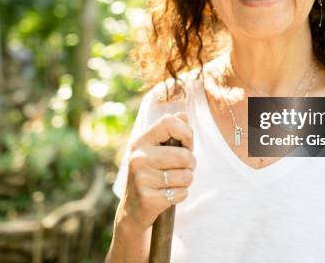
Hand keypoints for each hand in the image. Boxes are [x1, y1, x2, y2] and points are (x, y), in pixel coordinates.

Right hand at [121, 112, 195, 229]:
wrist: (132, 209)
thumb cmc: (150, 175)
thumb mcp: (155, 151)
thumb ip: (170, 132)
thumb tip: (183, 115)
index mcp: (141, 142)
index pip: (169, 122)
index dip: (186, 133)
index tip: (187, 145)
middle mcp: (138, 158)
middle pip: (183, 155)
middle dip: (191, 164)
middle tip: (185, 168)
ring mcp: (142, 178)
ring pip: (186, 176)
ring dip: (187, 181)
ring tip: (175, 182)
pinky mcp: (148, 198)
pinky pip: (181, 193)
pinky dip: (181, 195)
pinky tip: (169, 195)